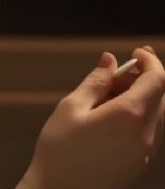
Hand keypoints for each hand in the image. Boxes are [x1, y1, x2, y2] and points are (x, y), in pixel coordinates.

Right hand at [18, 46, 164, 188]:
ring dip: (140, 95)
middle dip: (145, 77)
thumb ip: (96, 81)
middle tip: (120, 68)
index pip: (157, 80)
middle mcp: (145, 133)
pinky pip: (147, 129)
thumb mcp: (72, 106)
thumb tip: (110, 60)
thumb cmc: (60, 146)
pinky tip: (112, 113)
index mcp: (129, 115)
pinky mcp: (139, 162)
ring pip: (154, 113)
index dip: (150, 61)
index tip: (136, 51)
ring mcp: (144, 151)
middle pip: (160, 96)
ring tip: (109, 91)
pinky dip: (137, 113)